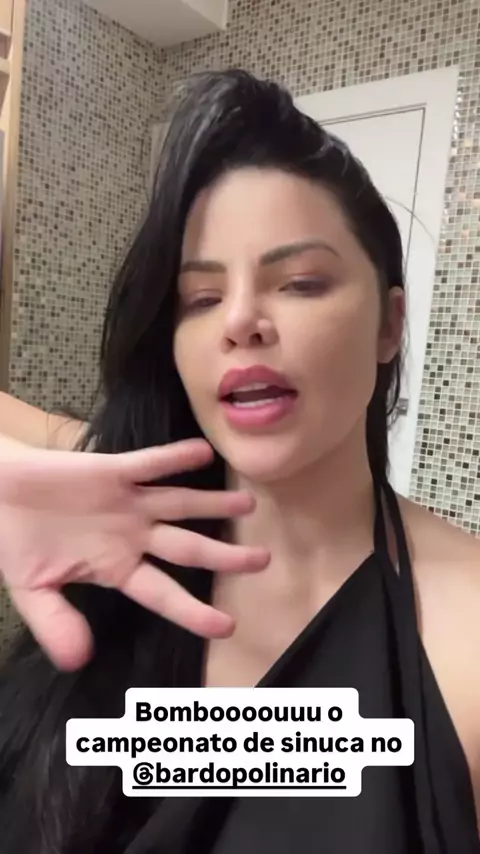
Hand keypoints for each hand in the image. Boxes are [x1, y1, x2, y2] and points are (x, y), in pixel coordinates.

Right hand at [0, 439, 268, 669]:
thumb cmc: (18, 544)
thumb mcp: (34, 592)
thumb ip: (56, 624)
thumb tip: (77, 662)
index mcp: (116, 568)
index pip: (163, 594)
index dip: (194, 611)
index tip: (228, 626)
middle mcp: (132, 535)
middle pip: (188, 547)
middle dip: (225, 555)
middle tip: (263, 561)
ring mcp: (127, 502)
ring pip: (180, 503)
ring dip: (214, 503)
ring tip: (249, 503)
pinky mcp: (113, 470)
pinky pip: (149, 464)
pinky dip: (174, 458)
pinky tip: (202, 452)